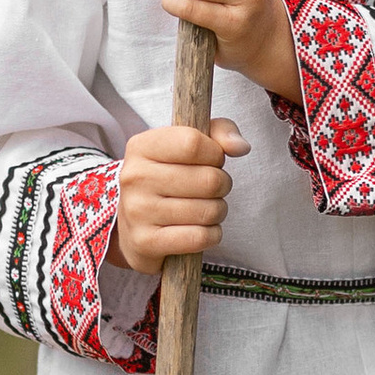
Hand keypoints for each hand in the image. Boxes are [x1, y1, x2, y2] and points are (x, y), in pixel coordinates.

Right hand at [116, 119, 249, 270]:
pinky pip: (200, 237)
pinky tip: (201, 230)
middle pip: (208, 179)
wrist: (133, 226)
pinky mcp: (146, 242)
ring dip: (218, 211)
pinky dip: (212, 235)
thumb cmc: (169, 179)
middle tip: (212, 190)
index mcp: (142, 146)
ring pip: (209, 210)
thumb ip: (219, 132)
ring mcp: (137, 211)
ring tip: (205, 209)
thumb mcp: (188, 145)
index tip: (211, 161)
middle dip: (222, 185)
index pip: (193, 143)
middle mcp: (135, 177)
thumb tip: (241, 147)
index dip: (215, 154)